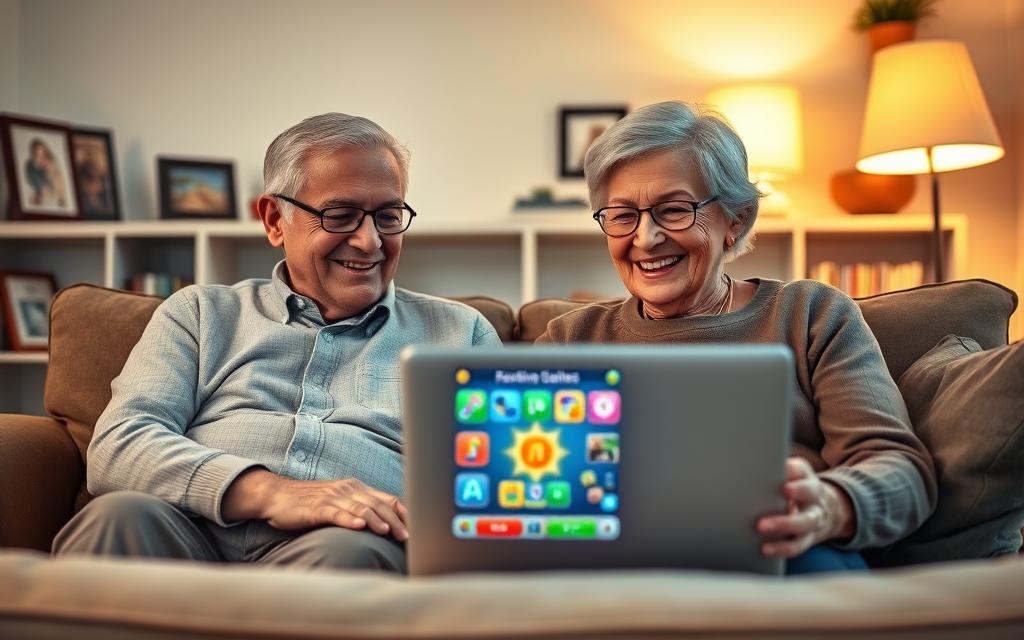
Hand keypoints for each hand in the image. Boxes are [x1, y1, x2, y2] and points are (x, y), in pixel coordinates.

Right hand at [223, 469, 408, 540]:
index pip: (388, 499)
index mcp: (357, 489)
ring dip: (376, 520)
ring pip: (360, 507)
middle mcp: (348, 490)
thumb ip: (360, 510)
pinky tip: (357, 527)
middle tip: (407, 537)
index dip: (404, 513)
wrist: (277, 495)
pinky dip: (348, 519)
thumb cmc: (311, 503)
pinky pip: (335, 513)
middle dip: (395, 521)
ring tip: (387, 532)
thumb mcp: (340, 503)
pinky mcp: (315, 508)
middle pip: (378, 504)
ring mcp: (332, 497)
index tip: (417, 529)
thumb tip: (386, 527)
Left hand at [756, 458, 854, 558]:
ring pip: (804, 522)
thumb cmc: (797, 489)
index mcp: (805, 477)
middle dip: (796, 490)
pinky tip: (766, 548)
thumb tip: (744, 468)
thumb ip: (773, 472)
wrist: (828, 511)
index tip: (780, 472)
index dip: (790, 470)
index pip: (799, 470)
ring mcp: (813, 519)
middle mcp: (813, 497)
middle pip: (808, 493)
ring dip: (783, 524)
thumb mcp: (793, 476)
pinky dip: (782, 548)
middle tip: (780, 494)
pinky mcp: (808, 538)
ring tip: (761, 527)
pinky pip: (797, 545)